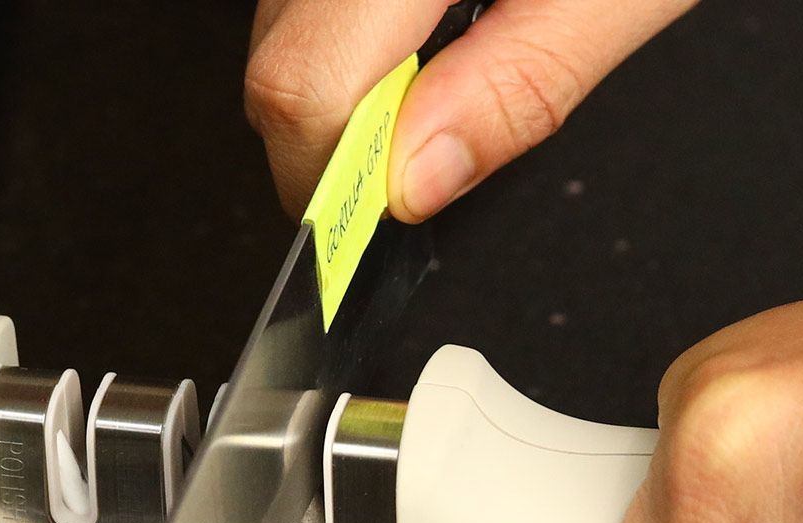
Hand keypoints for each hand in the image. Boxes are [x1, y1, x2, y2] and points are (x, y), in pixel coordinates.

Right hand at [245, 0, 695, 217]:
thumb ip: (519, 88)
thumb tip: (418, 179)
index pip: (304, 80)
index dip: (330, 178)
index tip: (373, 222)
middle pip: (284, 52)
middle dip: (347, 133)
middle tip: (433, 150)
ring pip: (292, 19)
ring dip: (358, 79)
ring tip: (460, 58)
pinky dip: (367, 28)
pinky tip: (439, 20)